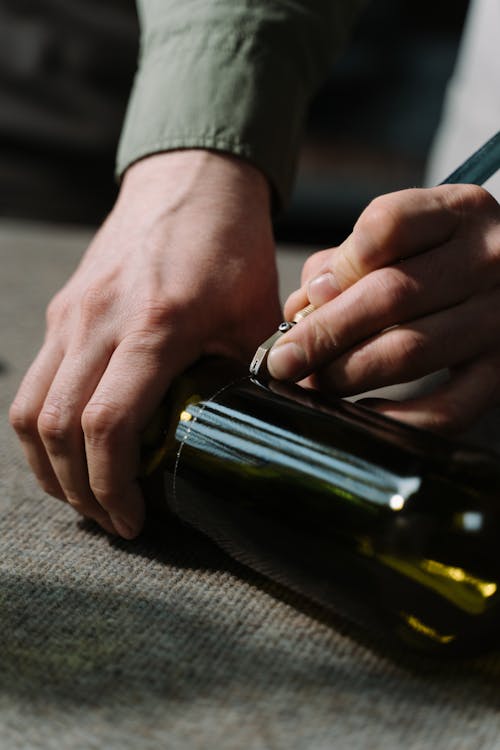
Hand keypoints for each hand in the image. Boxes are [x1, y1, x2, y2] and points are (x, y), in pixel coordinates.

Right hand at [10, 150, 280, 537]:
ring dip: (48, 464)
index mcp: (156, 326)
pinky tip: (73, 444)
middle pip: (55, 428)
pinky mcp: (63, 310)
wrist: (190, 179)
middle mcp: (98, 322)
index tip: (134, 520)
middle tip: (112, 518)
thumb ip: (248, 377)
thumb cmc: (231, 245)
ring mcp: (71, 314)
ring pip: (29, 409)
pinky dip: (45, 425)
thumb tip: (250, 433)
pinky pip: (36, 381)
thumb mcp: (256, 315)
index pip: (107, 426)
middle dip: (78, 489)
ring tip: (83, 492)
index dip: (112, 487)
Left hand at [268, 185, 499, 433]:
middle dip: (323, 335)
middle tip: (282, 362)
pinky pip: (448, 409)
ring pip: (410, 350)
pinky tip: (361, 414)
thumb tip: (304, 310)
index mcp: (460, 211)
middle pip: (391, 296)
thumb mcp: (398, 238)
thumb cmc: (433, 260)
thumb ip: (343, 263)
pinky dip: (396, 419)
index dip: (338, 266)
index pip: (387, 225)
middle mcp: (489, 259)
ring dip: (347, 374)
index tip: (310, 299)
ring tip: (312, 384)